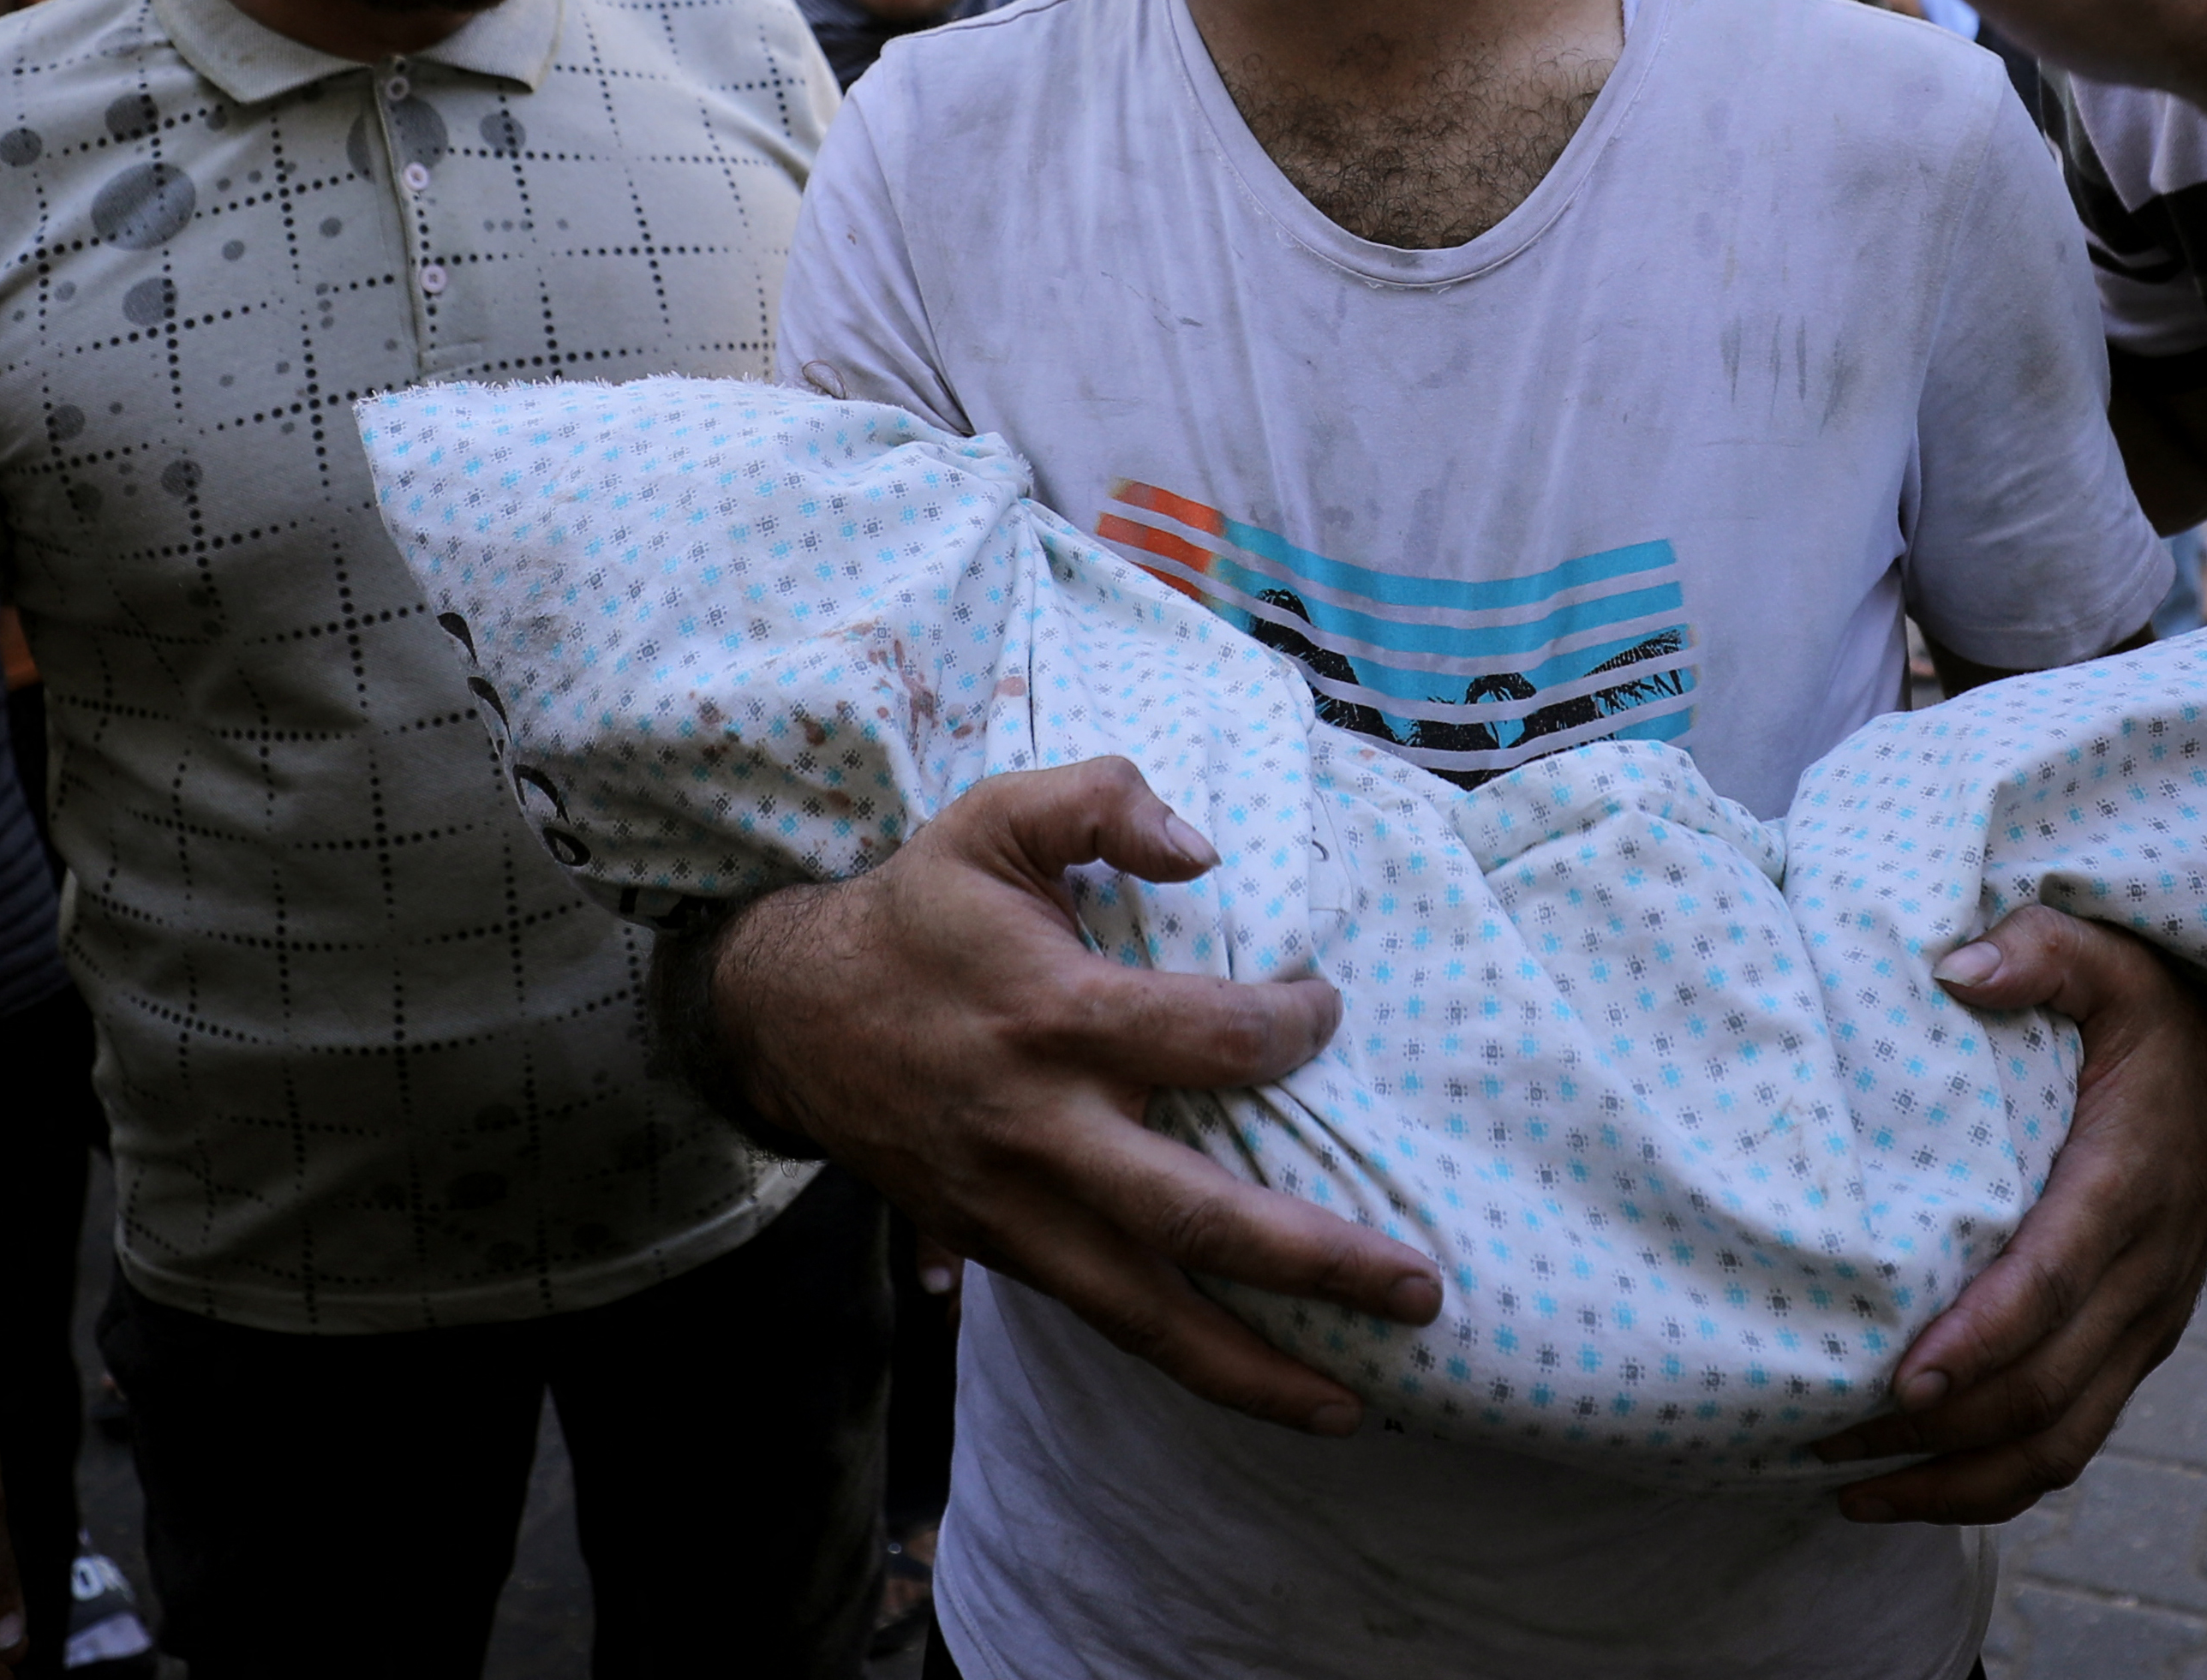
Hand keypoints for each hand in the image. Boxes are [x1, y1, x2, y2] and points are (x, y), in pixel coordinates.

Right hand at [710, 755, 1442, 1434]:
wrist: (786, 1015)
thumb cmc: (920, 911)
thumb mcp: (995, 815)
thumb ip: (1102, 801)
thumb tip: (1204, 848)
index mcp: (1052, 1014)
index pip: (1206, 1040)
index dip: (1289, 1027)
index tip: (1327, 1009)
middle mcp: (1038, 1129)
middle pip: (1192, 1217)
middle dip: (1313, 1261)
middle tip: (1420, 1287)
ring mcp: (1015, 1208)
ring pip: (1143, 1311)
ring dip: (1252, 1367)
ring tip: (1352, 1406)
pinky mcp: (997, 1252)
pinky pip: (1104, 1321)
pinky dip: (1183, 1366)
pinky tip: (1263, 1390)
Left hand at [1814, 905, 2206, 1522]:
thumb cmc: (2160, 1004)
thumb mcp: (2111, 956)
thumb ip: (2038, 954)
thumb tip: (1956, 968)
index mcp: (2125, 1183)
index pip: (2052, 1281)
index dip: (1982, 1341)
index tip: (1904, 1382)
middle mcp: (2145, 1271)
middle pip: (2046, 1389)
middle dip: (1940, 1434)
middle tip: (1826, 1444)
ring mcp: (2148, 1319)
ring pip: (2062, 1441)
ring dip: (1959, 1483)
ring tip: (1854, 1492)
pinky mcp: (2141, 1342)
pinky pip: (2076, 1438)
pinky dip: (1999, 1482)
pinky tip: (1919, 1484)